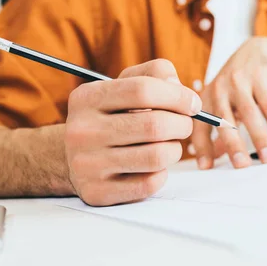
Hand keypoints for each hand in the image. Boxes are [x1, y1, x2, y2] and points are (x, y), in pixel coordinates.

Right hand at [65, 59, 201, 205]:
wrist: (73, 157)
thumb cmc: (111, 116)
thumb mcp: (124, 86)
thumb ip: (155, 74)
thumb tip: (180, 89)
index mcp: (87, 97)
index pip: (143, 90)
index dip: (178, 96)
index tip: (193, 104)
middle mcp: (82, 130)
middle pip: (154, 125)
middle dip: (182, 124)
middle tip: (183, 125)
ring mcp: (87, 164)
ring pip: (157, 156)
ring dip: (174, 150)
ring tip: (169, 145)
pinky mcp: (97, 192)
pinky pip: (149, 184)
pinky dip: (161, 173)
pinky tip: (152, 166)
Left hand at [191, 37, 266, 168]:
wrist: (256, 52)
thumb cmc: (236, 86)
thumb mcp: (223, 104)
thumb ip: (219, 130)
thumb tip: (215, 158)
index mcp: (205, 99)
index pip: (199, 126)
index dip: (202, 147)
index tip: (206, 168)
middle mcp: (218, 90)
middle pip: (224, 121)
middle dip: (233, 145)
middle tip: (242, 166)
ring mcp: (239, 82)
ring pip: (250, 114)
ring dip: (261, 138)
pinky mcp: (258, 78)